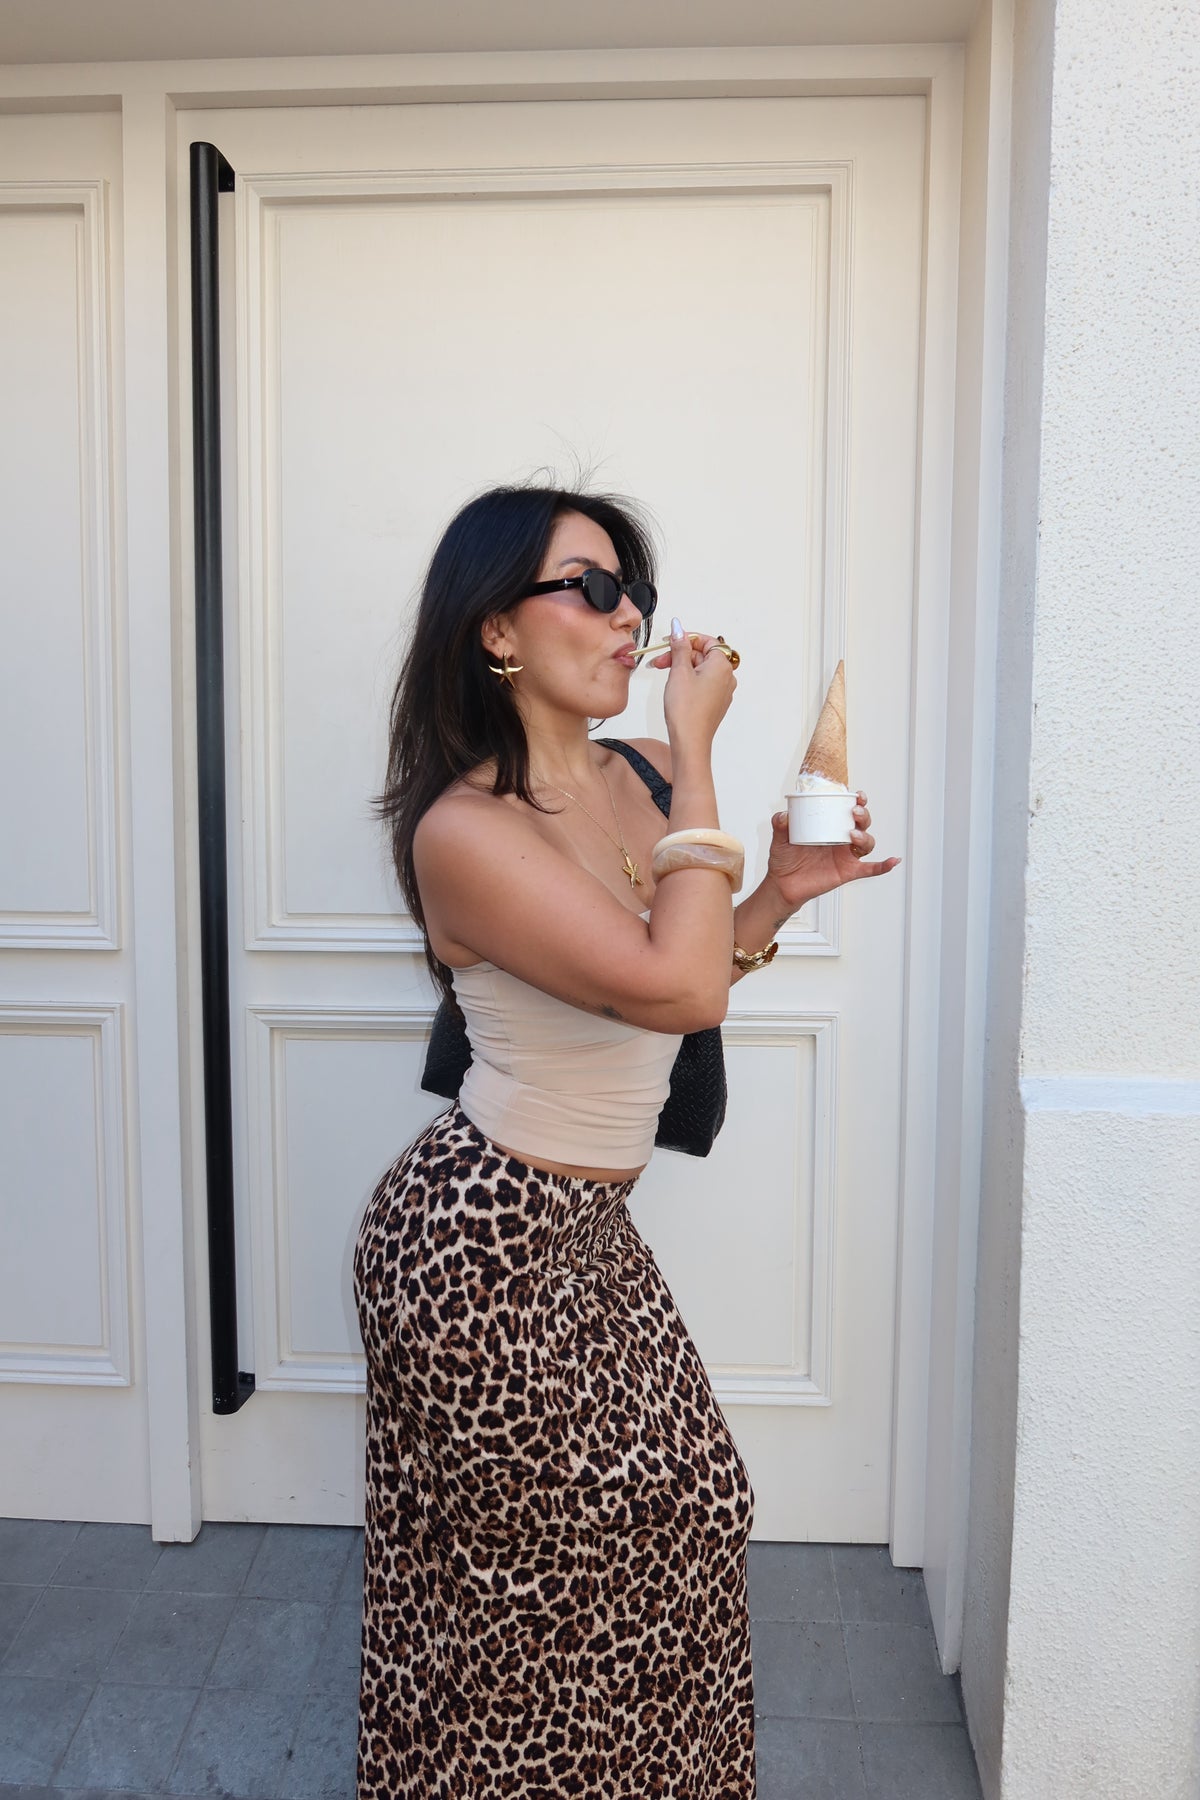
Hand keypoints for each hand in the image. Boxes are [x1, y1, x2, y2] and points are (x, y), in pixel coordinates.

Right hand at [657, 619, 736, 753]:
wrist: (690, 741)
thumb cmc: (686, 710)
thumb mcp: (679, 671)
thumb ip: (679, 647)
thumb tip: (678, 627)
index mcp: (722, 665)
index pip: (706, 641)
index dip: (686, 639)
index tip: (669, 642)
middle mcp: (727, 677)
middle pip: (703, 655)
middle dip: (680, 655)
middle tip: (659, 661)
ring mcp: (723, 691)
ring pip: (701, 669)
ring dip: (682, 667)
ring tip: (664, 674)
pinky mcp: (716, 703)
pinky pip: (703, 683)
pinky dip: (688, 680)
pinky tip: (675, 687)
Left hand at [765, 793, 900, 911]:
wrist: (782, 884)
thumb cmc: (784, 859)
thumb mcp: (779, 838)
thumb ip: (780, 824)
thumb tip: (784, 815)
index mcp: (830, 825)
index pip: (848, 809)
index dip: (858, 800)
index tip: (857, 794)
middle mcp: (842, 838)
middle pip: (863, 823)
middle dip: (863, 815)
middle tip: (854, 811)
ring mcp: (846, 855)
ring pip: (867, 843)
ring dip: (865, 837)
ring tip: (852, 835)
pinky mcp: (847, 872)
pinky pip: (870, 869)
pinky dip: (883, 866)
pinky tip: (893, 861)